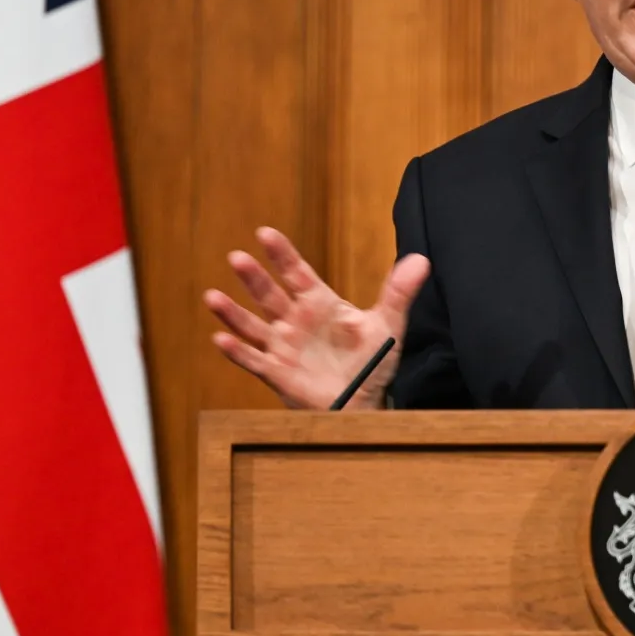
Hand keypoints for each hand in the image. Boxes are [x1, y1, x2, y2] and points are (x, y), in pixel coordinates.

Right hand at [204, 226, 428, 409]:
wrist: (365, 402)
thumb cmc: (372, 361)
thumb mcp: (388, 324)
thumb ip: (399, 292)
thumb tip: (422, 259)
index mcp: (319, 303)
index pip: (297, 273)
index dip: (281, 254)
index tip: (265, 233)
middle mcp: (296, 321)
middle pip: (269, 295)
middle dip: (253, 278)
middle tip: (236, 257)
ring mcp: (283, 347)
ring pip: (253, 326)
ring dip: (232, 313)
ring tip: (212, 297)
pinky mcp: (277, 373)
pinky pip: (253, 361)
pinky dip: (237, 352)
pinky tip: (220, 340)